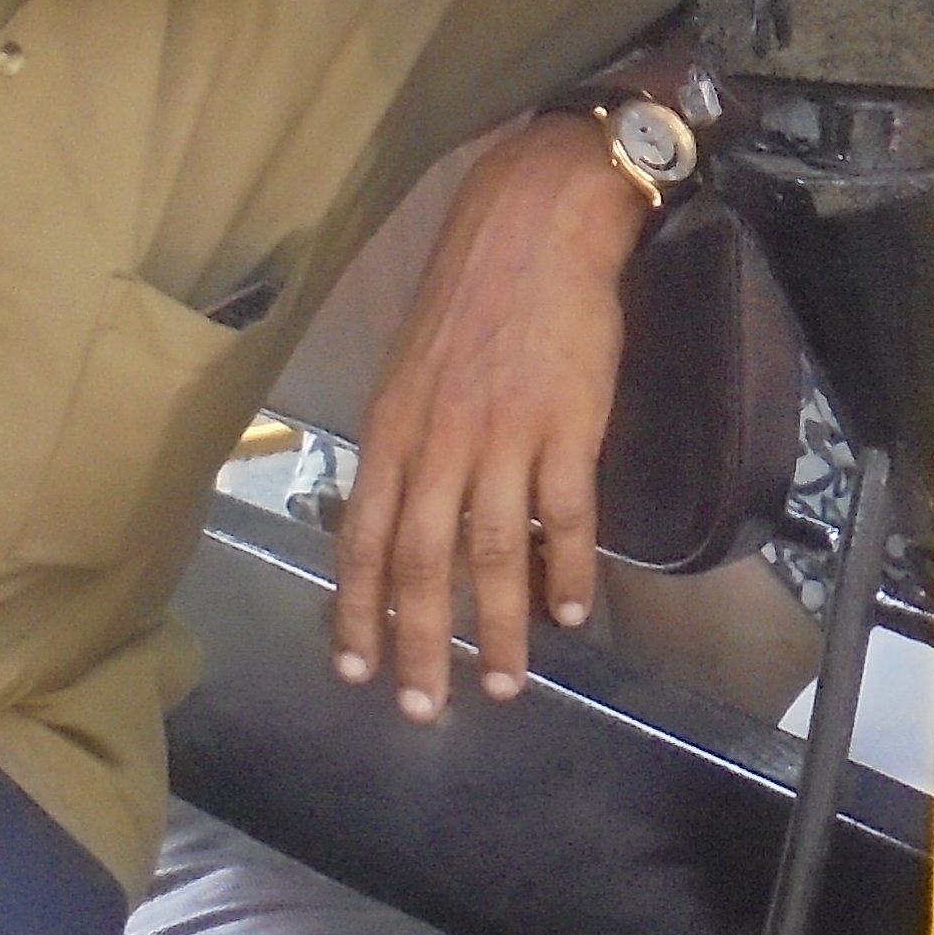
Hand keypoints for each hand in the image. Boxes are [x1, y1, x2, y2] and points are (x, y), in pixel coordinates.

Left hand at [331, 115, 647, 719]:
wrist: (535, 226)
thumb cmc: (472, 296)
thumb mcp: (410, 370)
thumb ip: (407, 444)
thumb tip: (405, 515)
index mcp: (392, 429)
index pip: (363, 538)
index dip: (359, 610)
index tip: (358, 668)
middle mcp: (438, 440)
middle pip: (421, 563)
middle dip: (420, 645)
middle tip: (425, 708)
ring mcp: (503, 435)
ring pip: (491, 552)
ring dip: (499, 628)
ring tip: (508, 684)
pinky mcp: (566, 425)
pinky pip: (565, 515)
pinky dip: (568, 570)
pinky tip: (575, 613)